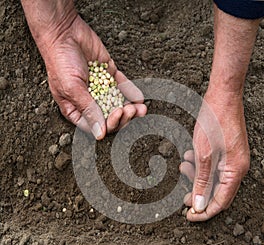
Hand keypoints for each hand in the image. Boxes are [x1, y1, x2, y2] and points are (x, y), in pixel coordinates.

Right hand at [42, 15, 146, 138]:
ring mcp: (101, 88)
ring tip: (142, 109)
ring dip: (131, 108)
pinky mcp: (109, 75)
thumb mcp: (72, 89)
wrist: (64, 31)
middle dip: (123, 116)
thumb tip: (100, 134)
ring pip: (118, 103)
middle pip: (110, 117)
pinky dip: (131, 92)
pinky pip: (123, 87)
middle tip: (131, 110)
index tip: (117, 113)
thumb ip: (88, 110)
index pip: (96, 125)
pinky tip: (140, 98)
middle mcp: (89, 101)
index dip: (110, 124)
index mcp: (76, 109)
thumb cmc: (61, 61)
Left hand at [180, 91, 249, 220]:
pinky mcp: (225, 151)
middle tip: (183, 197)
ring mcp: (232, 159)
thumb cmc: (215, 122)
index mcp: (235, 171)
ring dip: (196, 176)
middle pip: (217, 192)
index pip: (221, 202)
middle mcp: (237, 168)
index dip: (204, 212)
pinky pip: (212, 166)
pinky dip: (199, 165)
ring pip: (212, 178)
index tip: (189, 216)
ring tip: (184, 165)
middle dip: (198, 194)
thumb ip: (202, 181)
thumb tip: (200, 205)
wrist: (222, 96)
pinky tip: (190, 155)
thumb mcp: (203, 155)